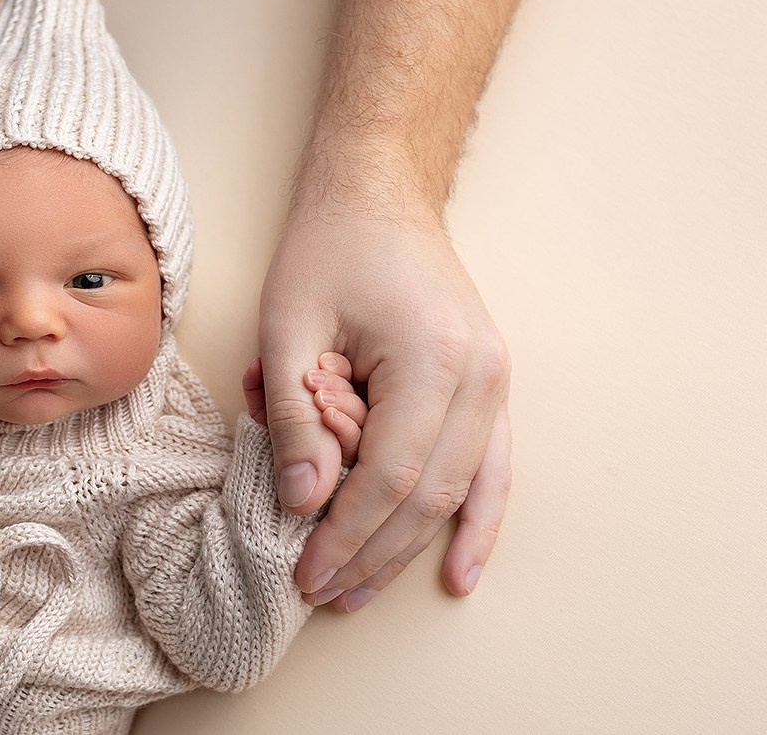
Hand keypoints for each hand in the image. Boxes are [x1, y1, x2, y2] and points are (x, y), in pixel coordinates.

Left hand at [258, 203, 511, 610]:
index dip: (344, 534)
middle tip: (322, 591)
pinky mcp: (492, 382)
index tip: (305, 571)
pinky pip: (494, 467)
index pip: (389, 476)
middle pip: (428, 495)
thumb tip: (303, 503)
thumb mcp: (288, 326)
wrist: (378, 196)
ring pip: (461, 491)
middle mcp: (481, 376)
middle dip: (372, 553)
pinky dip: (477, 520)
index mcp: (432, 358)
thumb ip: (298, 418)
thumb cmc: (328, 249)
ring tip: (363, 591)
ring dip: (412, 548)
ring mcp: (497, 380)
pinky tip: (459, 567)